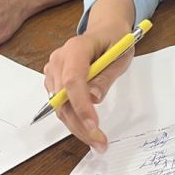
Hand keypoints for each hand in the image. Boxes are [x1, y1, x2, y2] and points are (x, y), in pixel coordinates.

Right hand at [44, 30, 132, 151]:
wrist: (105, 30)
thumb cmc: (115, 40)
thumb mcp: (120, 55)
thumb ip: (106, 76)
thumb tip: (94, 98)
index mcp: (76, 48)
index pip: (73, 80)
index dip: (81, 105)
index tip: (94, 125)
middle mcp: (58, 59)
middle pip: (63, 98)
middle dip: (80, 125)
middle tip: (100, 143)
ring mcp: (53, 70)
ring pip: (60, 106)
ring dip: (76, 127)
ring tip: (97, 142)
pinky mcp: (54, 81)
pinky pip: (61, 104)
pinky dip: (73, 119)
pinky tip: (88, 130)